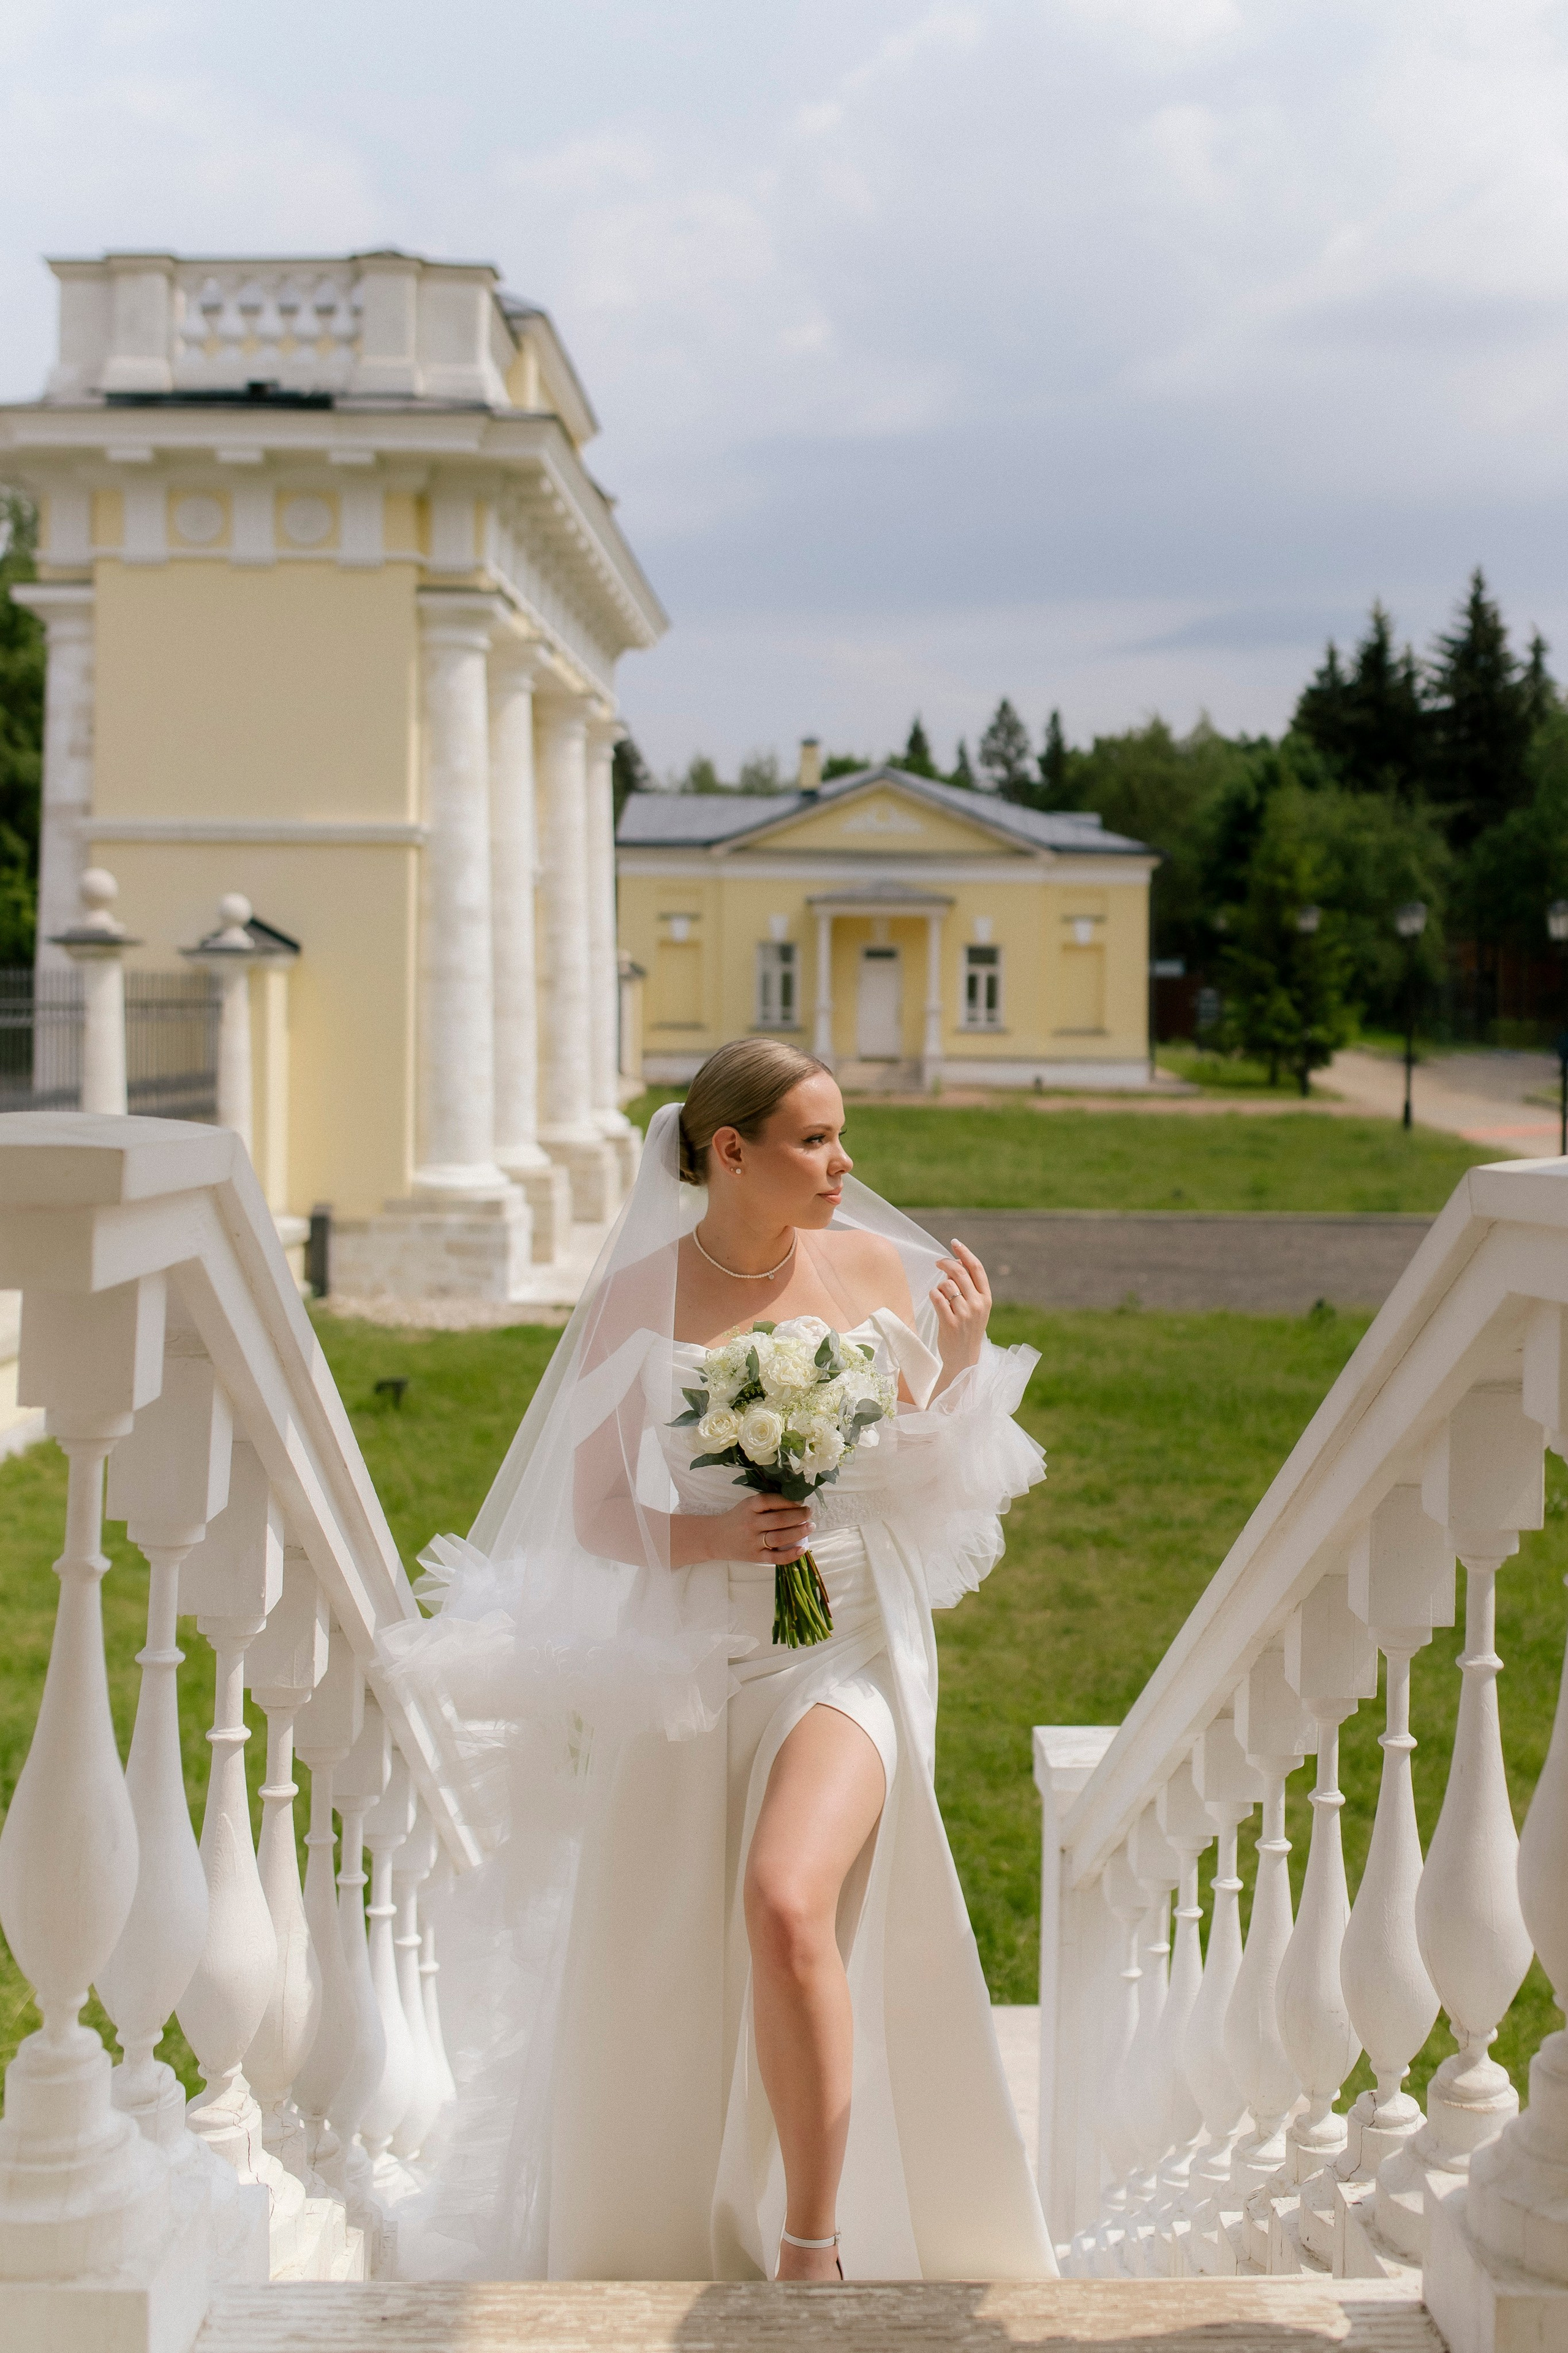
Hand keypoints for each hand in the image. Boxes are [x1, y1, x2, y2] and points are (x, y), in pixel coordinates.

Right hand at [673, 1490, 813, 1567]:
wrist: (716, 1538)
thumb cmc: (738, 1518)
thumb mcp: (748, 1505)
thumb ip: (767, 1503)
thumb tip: (797, 1501)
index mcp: (749, 1506)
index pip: (771, 1501)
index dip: (789, 1501)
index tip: (802, 1501)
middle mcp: (750, 1523)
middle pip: (779, 1520)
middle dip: (798, 1516)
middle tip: (810, 1513)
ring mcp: (753, 1541)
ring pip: (779, 1538)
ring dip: (798, 1532)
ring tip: (810, 1527)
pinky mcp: (755, 1556)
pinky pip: (775, 1558)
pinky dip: (790, 1555)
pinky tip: (802, 1549)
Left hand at [931, 1238, 990, 1385]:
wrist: (964, 1358)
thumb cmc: (968, 1329)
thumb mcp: (975, 1307)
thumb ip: (969, 1287)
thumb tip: (954, 1263)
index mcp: (986, 1298)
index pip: (977, 1268)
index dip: (965, 1253)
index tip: (954, 1243)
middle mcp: (978, 1304)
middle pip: (960, 1272)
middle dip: (946, 1263)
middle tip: (937, 1262)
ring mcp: (965, 1314)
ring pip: (946, 1284)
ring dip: (939, 1285)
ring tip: (940, 1294)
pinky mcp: (951, 1323)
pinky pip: (937, 1298)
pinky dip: (933, 1295)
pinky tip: (935, 1299)